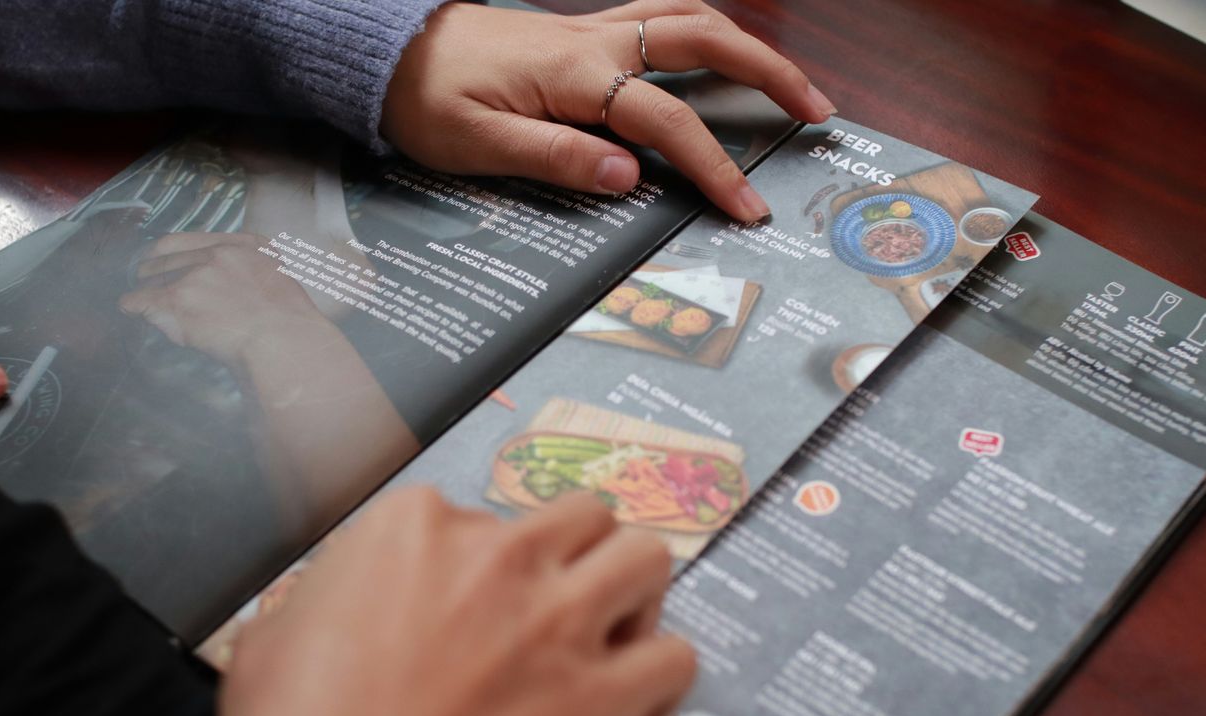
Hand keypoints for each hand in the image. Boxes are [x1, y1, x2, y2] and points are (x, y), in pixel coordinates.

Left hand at [119, 232, 328, 366]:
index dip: (170, 251)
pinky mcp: (178, 300)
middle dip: (155, 272)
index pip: (194, 239)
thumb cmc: (291, 327)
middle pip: (168, 256)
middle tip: (149, 285)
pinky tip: (130, 311)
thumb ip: (252, 274)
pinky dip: (133, 306)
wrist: (284, 344)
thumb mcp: (279, 283)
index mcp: (246, 246)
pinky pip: (139, 300)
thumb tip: (231, 286)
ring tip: (145, 305)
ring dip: (147, 291)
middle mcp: (218, 254)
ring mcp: (196, 275)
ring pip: (152, 278)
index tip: (161, 258)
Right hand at [220, 488, 694, 715]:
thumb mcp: (274, 639)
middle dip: (578, 558)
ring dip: (634, 595)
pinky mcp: (597, 696)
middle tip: (563, 603)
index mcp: (412, 526)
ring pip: (647, 556)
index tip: (474, 605)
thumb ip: (328, 592)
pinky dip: (661, 678)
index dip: (484, 566)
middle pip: (583, 515)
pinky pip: (675, 656)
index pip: (481, 513)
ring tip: (613, 632)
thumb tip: (344, 599)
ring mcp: (553, 621)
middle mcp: (496, 555)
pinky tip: (632, 702)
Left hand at [383, 0, 835, 220]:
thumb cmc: (426, 100)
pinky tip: (719, 53)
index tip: (748, 207)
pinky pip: (659, 15)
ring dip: (745, 44)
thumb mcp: (476, 144)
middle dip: (768, 72)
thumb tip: (629, 176)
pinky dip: (702, 29)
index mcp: (575, 76)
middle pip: (703, 39)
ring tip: (788, 81)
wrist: (388, 51)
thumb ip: (555, 159)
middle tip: (817, 109)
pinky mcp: (582, 32)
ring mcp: (591, 30)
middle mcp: (595, 42)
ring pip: (688, 16)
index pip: (665, 121)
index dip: (713, 165)